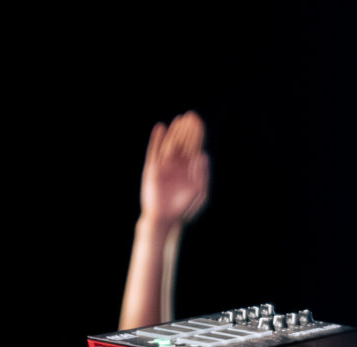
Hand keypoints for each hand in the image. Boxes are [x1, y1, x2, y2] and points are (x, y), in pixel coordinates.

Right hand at [140, 111, 208, 225]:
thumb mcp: (198, 191)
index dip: (197, 135)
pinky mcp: (153, 169)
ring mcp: (165, 166)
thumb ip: (201, 174)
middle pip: (184, 143)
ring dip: (175, 132)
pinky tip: (161, 128)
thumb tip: (204, 155)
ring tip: (180, 119)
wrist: (166, 219)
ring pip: (171, 144)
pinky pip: (154, 150)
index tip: (199, 122)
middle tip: (192, 116)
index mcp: (190, 170)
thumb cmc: (184, 209)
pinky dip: (157, 139)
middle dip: (188, 130)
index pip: (195, 148)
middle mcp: (178, 166)